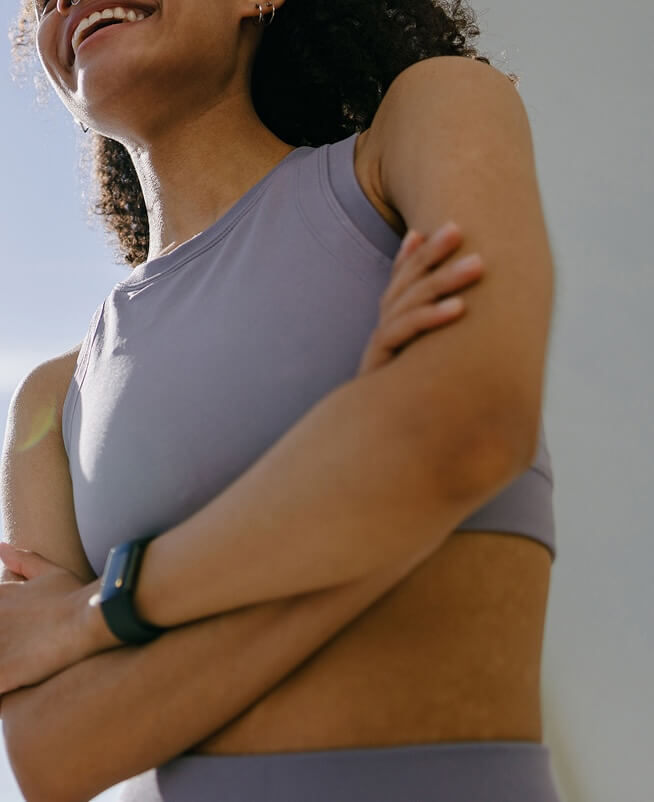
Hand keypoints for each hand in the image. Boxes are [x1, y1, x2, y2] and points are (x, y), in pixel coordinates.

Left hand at [0, 543, 118, 695]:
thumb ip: (23, 560)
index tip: (18, 630)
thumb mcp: (50, 572)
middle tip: (23, 646)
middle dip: (2, 641)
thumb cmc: (75, 595)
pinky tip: (15, 687)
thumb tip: (1, 547)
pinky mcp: (3, 673)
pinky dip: (2, 696)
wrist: (93, 615)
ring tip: (23, 665)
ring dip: (4, 658)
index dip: (5, 625)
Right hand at [357, 221, 483, 373]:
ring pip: (411, 300)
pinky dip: (432, 318)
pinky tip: (459, 309)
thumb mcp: (416, 352)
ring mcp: (382, 338)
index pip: (404, 274)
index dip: (422, 250)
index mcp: (393, 315)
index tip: (447, 225)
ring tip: (477, 266)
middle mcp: (385, 321)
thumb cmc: (402, 387)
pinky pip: (407, 332)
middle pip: (408, 279)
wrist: (371, 425)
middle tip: (461, 229)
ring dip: (445, 280)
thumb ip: (427, 323)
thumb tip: (460, 306)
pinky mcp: (381, 359)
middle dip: (435, 253)